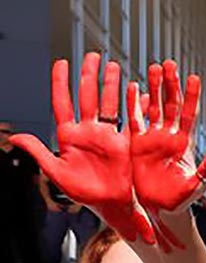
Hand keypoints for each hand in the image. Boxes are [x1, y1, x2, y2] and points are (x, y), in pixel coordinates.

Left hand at [11, 53, 153, 243]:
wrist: (112, 205)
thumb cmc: (84, 193)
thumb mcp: (56, 173)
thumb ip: (38, 152)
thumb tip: (15, 137)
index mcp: (68, 136)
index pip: (63, 103)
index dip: (61, 83)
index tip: (61, 63)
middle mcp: (87, 131)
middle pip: (87, 96)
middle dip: (89, 75)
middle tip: (92, 56)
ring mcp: (106, 134)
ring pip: (107, 102)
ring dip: (110, 84)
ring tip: (113, 65)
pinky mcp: (123, 141)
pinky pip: (127, 118)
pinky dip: (130, 103)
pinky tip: (132, 88)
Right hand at [128, 60, 205, 251]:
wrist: (160, 210)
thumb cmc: (181, 200)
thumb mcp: (197, 184)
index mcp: (184, 144)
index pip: (188, 114)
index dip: (191, 96)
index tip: (193, 77)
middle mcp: (169, 137)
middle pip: (170, 105)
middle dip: (170, 84)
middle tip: (169, 63)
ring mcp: (153, 139)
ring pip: (153, 108)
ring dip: (153, 89)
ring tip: (154, 68)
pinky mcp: (137, 145)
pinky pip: (134, 121)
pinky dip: (133, 105)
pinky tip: (133, 88)